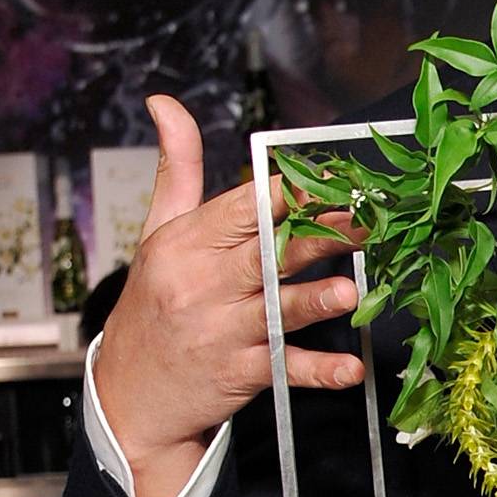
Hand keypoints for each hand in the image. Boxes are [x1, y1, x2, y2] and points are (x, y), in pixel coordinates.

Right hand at [93, 95, 366, 496]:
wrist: (129, 394)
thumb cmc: (153, 303)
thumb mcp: (157, 231)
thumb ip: (176, 167)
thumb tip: (164, 102)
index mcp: (187, 243)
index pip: (241, 209)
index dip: (287, 194)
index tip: (330, 181)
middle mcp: (203, 285)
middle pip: (267, 253)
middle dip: (318, 236)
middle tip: (366, 222)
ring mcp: (221, 332)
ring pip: (275, 311)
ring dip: (313, 302)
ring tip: (348, 291)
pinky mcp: (238, 374)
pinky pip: (284, 369)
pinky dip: (317, 371)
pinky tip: (350, 369)